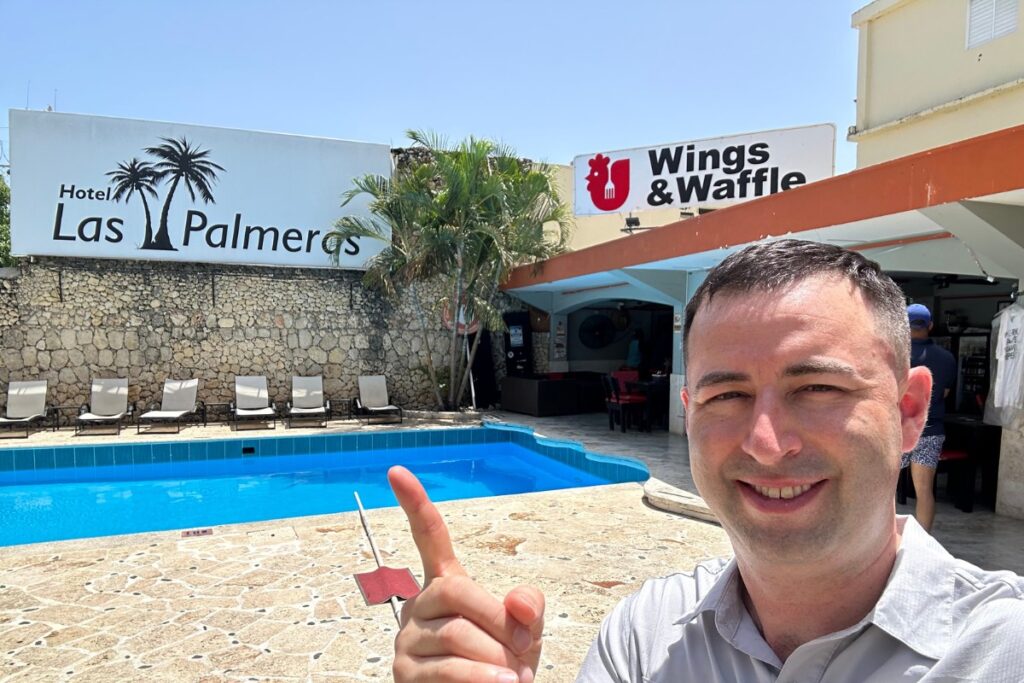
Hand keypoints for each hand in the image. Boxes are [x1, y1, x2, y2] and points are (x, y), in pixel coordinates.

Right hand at [389, 465, 544, 682]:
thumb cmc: (505, 664)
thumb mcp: (526, 631)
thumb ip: (527, 607)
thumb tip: (519, 606)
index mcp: (445, 585)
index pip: (429, 537)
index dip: (415, 504)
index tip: (397, 470)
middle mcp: (419, 607)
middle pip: (455, 592)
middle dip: (497, 619)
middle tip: (525, 648)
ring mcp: (407, 641)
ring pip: (455, 636)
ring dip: (496, 659)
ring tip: (514, 678)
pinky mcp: (404, 676)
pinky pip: (446, 670)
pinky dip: (480, 680)